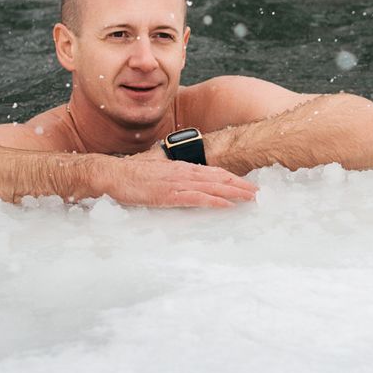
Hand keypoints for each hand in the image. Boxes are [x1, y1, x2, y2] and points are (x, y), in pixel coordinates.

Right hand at [95, 154, 257, 207]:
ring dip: (234, 192)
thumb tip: (185, 185)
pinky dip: (214, 200)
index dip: (232, 177)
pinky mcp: (168, 195)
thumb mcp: (157, 175)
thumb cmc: (132, 176)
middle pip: (218, 177)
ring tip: (251, 198)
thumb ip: (172, 179)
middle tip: (259, 192)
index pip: (213, 171)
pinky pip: (196, 198)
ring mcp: (177, 183)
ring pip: (212, 186)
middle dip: (240, 185)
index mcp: (180, 168)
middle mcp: (183, 172)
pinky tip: (227, 205)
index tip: (247, 184)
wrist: (113, 174)